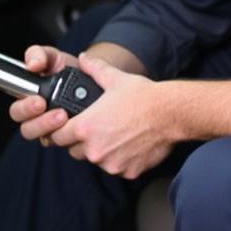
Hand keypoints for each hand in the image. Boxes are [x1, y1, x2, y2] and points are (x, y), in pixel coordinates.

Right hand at [8, 45, 77, 144]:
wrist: (92, 77)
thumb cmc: (66, 69)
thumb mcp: (51, 56)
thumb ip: (38, 54)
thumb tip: (31, 64)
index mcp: (28, 100)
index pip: (16, 112)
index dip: (25, 109)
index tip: (39, 101)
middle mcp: (38, 118)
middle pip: (28, 130)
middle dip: (41, 122)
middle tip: (57, 112)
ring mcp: (53, 129)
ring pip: (45, 139)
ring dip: (55, 129)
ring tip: (67, 116)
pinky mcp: (68, 137)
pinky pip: (65, 142)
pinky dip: (72, 135)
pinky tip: (80, 124)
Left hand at [48, 52, 176, 178]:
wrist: (172, 113)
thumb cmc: (143, 96)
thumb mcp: (114, 78)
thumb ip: (94, 69)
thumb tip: (83, 59)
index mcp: (85, 128)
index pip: (58, 137)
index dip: (61, 131)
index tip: (68, 127)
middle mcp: (95, 150)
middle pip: (74, 151)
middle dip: (80, 142)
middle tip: (95, 130)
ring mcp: (111, 164)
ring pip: (96, 161)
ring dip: (100, 152)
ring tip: (115, 136)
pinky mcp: (128, 172)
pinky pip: (117, 169)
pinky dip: (120, 160)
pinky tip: (130, 145)